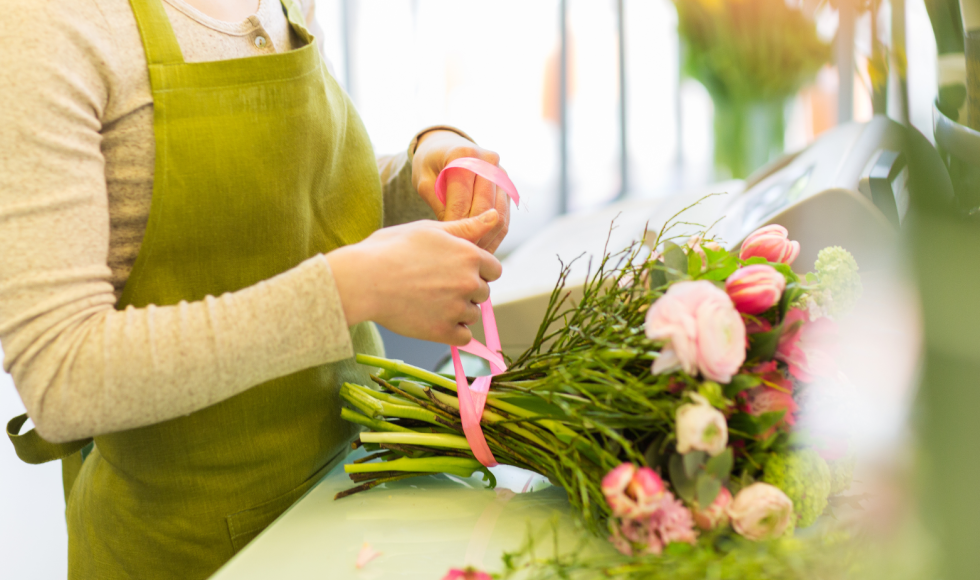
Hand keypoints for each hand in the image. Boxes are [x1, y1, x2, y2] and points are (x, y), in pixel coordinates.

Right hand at [326, 210, 502, 344]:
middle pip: (483, 293)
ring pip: (472, 315)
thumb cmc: (390, 249)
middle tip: (436, 286)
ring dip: (458, 312)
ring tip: (429, 302)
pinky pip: (463, 338)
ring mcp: (457, 308)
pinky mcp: (442, 331)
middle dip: (466, 291)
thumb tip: (495, 217)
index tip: (455, 271)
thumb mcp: (429, 229)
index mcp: (469, 255)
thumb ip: (465, 227)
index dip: (477, 270)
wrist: (362, 280)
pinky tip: (433, 320)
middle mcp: (469, 282)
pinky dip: (452, 332)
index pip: (494, 269)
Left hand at [412, 130, 510, 252]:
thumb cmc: (432, 166)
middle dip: (472, 234)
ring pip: (500, 215)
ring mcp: (501, 173)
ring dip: (487, 239)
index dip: (454, 224)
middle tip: (458, 255)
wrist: (448, 148)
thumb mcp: (424, 181)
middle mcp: (487, 161)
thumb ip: (437, 203)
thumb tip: (453, 232)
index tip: (446, 244)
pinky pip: (506, 217)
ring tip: (471, 257)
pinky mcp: (508, 187)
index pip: (462, 198)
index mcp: (464, 155)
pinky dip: (495, 236)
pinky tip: (483, 251)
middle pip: (484, 208)